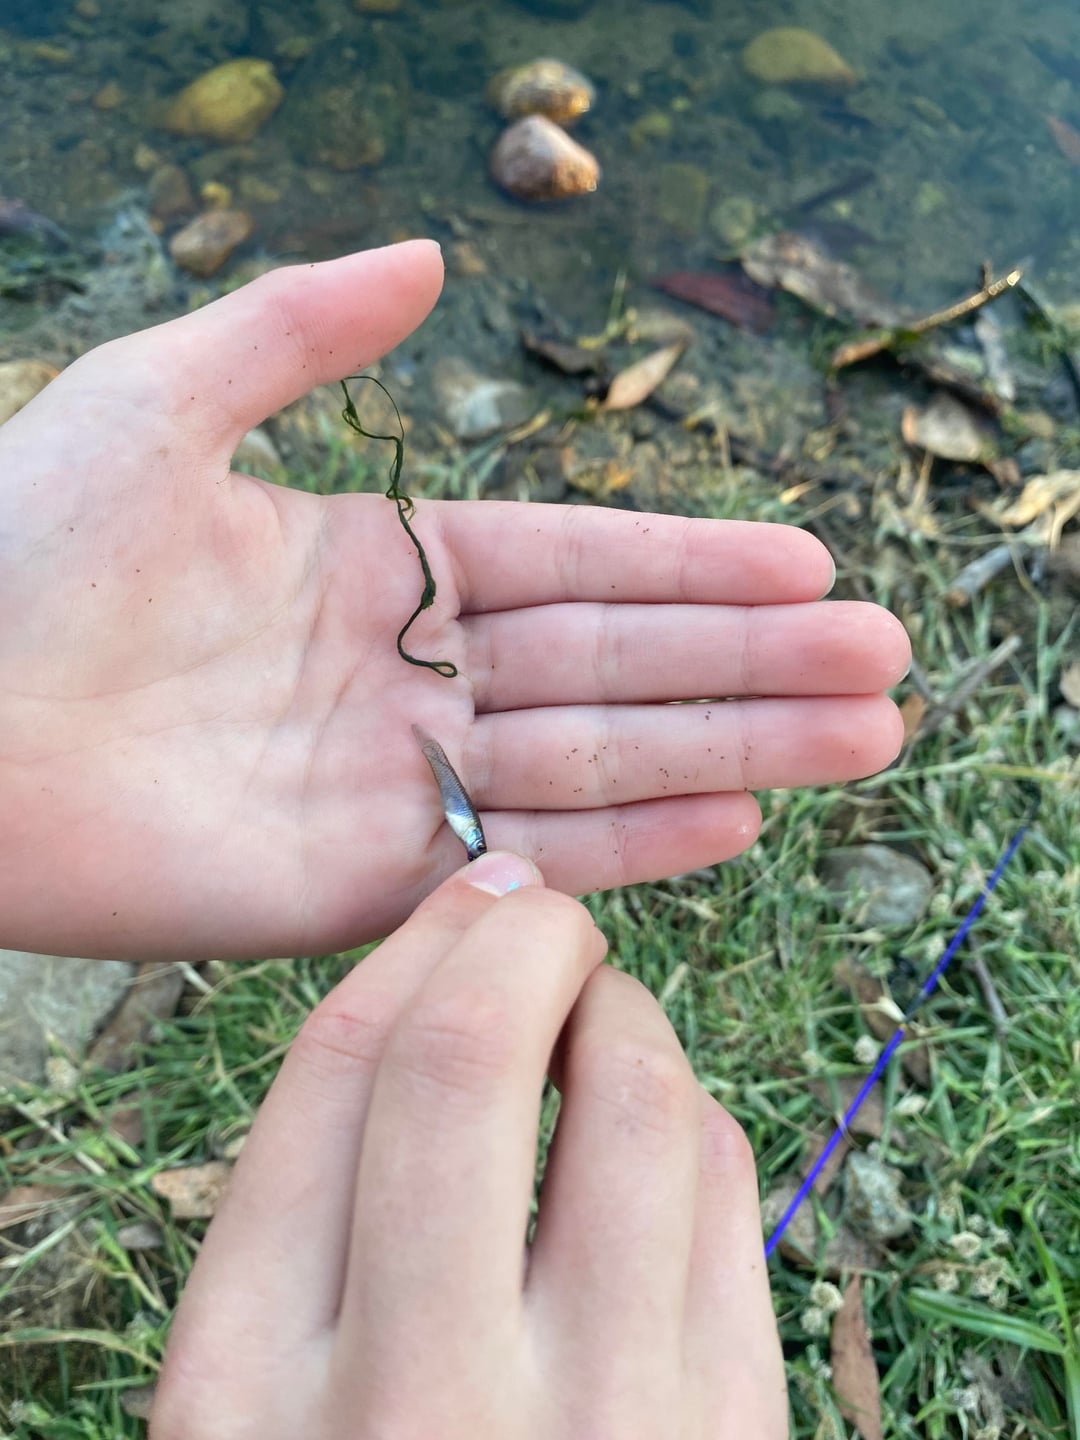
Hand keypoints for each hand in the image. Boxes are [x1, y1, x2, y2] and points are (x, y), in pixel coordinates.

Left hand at [0, 240, 908, 960]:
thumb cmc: (16, 554)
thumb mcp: (162, 397)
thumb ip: (302, 329)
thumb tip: (431, 251)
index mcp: (373, 568)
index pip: (569, 564)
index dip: (688, 566)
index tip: (806, 568)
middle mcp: (404, 680)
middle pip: (613, 667)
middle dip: (750, 667)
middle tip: (886, 665)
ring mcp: (392, 788)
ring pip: (593, 766)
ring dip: (731, 753)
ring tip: (861, 738)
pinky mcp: (360, 889)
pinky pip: (517, 862)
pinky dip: (627, 848)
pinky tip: (736, 822)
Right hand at [150, 853, 786, 1438]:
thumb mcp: (261, 1404)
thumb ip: (318, 1215)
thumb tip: (448, 983)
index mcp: (246, 1392)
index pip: (329, 1077)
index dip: (410, 949)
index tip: (462, 904)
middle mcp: (418, 1406)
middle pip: (467, 1058)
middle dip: (519, 938)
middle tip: (541, 921)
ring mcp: (602, 1430)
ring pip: (634, 1099)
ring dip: (624, 1010)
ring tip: (600, 1014)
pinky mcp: (731, 1439)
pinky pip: (728, 1190)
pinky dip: (691, 1113)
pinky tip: (652, 1131)